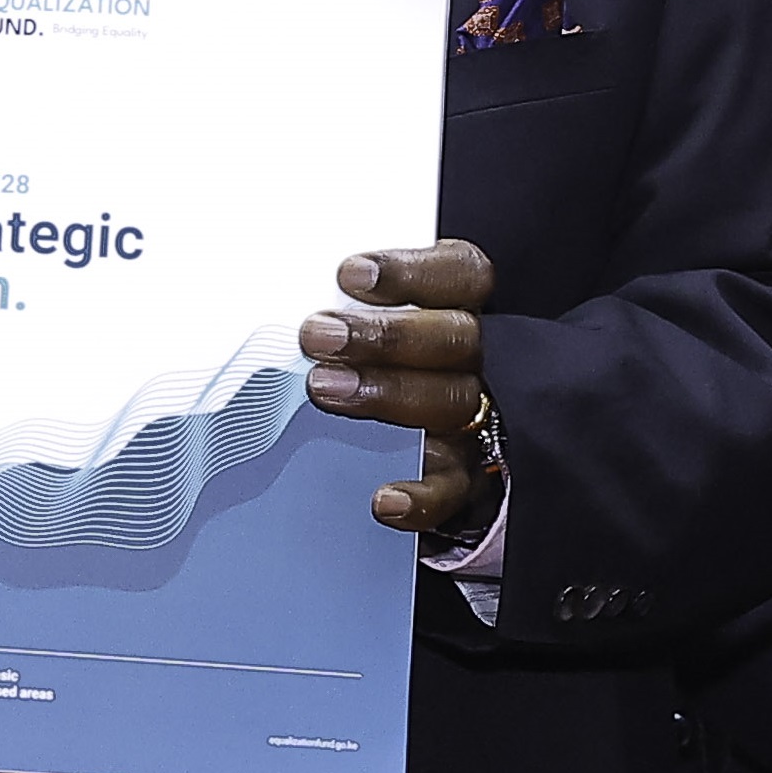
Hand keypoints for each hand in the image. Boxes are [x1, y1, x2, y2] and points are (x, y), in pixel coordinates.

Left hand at [309, 244, 498, 542]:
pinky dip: (421, 498)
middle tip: (318, 335)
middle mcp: (478, 359)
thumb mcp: (364, 322)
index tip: (350, 274)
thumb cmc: (371, 362)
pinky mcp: (465, 479)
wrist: (405, 448)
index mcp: (461, 306)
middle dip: (385, 335)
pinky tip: (384, 500)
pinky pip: (453, 490)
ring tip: (324, 388)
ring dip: (387, 395)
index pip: (461, 275)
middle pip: (456, 337)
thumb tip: (293, 294)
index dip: (412, 272)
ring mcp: (477, 420)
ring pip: (452, 403)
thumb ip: (347, 305)